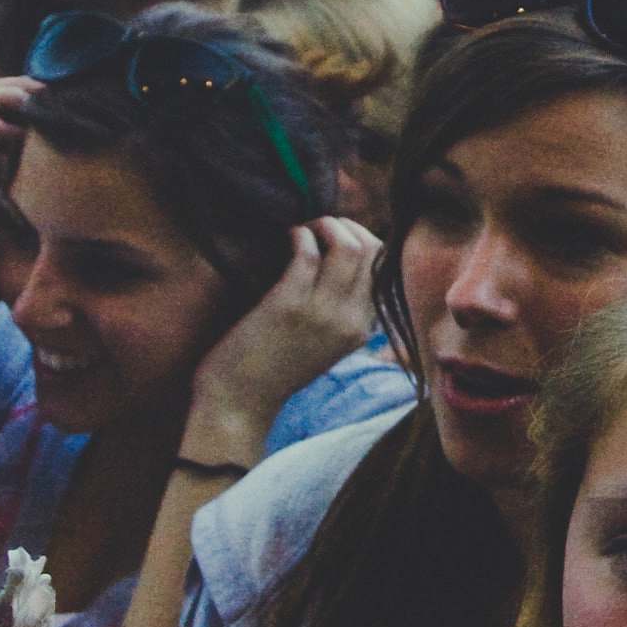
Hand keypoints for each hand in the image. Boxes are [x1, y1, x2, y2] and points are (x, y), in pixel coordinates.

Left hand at [183, 218, 383, 455]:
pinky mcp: (290, 305)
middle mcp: (350, 320)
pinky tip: (288, 238)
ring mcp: (322, 313)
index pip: (384, 268)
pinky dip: (300, 235)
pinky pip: (308, 252)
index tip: (336, 238)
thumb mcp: (324, 343)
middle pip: (372, 250)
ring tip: (304, 230)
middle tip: (319, 229)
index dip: (362, 240)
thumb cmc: (275, 366)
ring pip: (348, 246)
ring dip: (325, 226)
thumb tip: (340, 259)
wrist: (241, 400)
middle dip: (346, 226)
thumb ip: (340, 310)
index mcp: (362, 329)